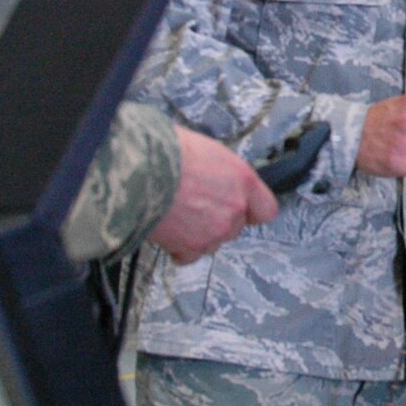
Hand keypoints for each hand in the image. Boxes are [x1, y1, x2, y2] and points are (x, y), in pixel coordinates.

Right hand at [146, 127, 277, 264]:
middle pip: (236, 227)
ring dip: (198, 233)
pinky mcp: (190, 248)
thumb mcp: (207, 151)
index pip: (266, 209)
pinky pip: (190, 255)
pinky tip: (167, 230)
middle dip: (218, 220)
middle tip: (194, 205)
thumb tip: (218, 179)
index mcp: (243, 181)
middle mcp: (235, 209)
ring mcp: (214, 231)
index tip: (241, 209)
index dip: (251, 210)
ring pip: (213, 241)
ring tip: (176, 213)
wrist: (139, 170)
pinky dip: (178, 247)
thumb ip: (223, 173)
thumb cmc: (168, 151)